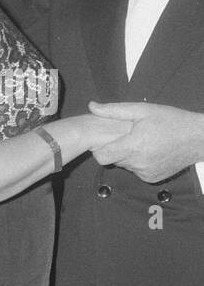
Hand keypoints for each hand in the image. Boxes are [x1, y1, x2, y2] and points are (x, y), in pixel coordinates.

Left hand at [87, 101, 203, 181]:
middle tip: (129, 137)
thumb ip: (114, 110)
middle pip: (113, 160)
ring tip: (143, 142)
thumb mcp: (143, 110)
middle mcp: (137, 163)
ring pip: (125, 165)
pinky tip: (151, 151)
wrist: (199, 139)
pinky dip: (140, 163)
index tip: (108, 140)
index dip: (101, 148)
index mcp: (133, 146)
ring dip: (129, 156)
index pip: (101, 156)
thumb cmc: (171, 121)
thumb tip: (91, 106)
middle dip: (116, 149)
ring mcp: (145, 173)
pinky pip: (137, 171)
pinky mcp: (152, 179)